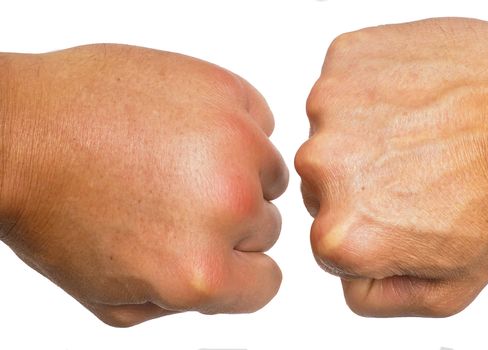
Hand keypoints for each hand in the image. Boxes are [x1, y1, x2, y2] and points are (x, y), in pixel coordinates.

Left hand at [0, 44, 287, 325]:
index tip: (215, 251)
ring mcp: (231, 139)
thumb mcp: (113, 299)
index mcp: (200, 269)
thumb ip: (184, 302)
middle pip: (267, 224)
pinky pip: (257, 119)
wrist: (19, 132)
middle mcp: (227, 204)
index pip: (265, 283)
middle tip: (177, 200)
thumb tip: (226, 279)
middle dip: (230, 221)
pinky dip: (233, 126)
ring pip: (268, 171)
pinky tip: (186, 128)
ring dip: (236, 171)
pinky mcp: (224, 89)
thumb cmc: (53, 210)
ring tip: (179, 160)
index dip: (238, 272)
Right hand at [296, 18, 487, 316]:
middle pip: (322, 185)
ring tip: (421, 132)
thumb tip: (343, 275)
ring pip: (332, 132)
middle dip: (361, 183)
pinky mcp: (346, 56)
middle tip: (418, 171)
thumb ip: (376, 298)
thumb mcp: (449, 290)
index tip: (408, 213)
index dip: (371, 232)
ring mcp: (331, 104)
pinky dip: (371, 91)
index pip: (327, 243)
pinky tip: (415, 100)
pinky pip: (344, 82)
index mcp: (340, 233)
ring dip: (366, 134)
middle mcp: (321, 166)